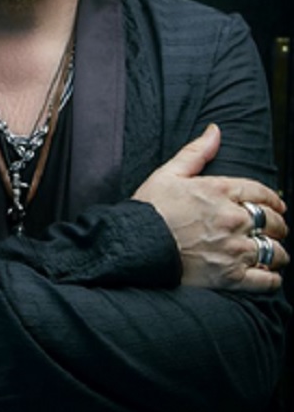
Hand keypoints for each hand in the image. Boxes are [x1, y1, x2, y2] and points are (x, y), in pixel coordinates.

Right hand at [132, 124, 288, 290]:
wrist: (134, 246)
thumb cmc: (148, 210)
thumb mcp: (169, 173)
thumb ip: (196, 151)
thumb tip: (215, 131)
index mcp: (220, 192)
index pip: (261, 193)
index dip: (273, 200)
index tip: (277, 206)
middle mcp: (232, 219)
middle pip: (272, 221)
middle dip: (278, 225)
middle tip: (276, 229)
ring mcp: (233, 249)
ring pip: (274, 251)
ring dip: (277, 251)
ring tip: (273, 253)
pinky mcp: (230, 277)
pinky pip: (265, 280)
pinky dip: (271, 278)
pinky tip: (268, 274)